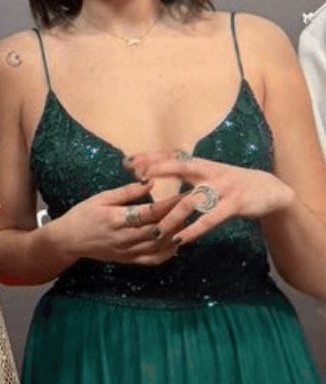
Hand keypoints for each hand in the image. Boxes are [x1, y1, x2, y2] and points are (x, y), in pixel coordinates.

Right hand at [53, 180, 183, 265]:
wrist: (69, 240)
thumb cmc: (83, 214)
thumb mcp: (101, 198)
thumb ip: (127, 192)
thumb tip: (151, 183)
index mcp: (117, 219)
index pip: (151, 211)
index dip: (170, 203)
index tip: (185, 194)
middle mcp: (125, 237)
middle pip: (159, 229)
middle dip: (179, 218)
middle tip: (195, 207)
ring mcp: (128, 251)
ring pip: (160, 246)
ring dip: (177, 234)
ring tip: (188, 222)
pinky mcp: (129, 260)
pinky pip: (154, 259)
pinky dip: (168, 252)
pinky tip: (177, 243)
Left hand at [125, 150, 295, 247]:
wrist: (270, 190)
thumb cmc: (232, 184)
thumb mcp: (208, 174)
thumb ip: (184, 174)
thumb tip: (154, 172)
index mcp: (200, 165)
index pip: (171, 156)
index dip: (149, 158)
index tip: (126, 162)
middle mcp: (209, 172)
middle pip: (179, 166)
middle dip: (157, 170)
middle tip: (136, 178)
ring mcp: (222, 187)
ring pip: (190, 201)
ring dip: (171, 217)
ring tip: (155, 230)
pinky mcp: (234, 204)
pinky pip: (210, 219)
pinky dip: (193, 230)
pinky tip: (180, 240)